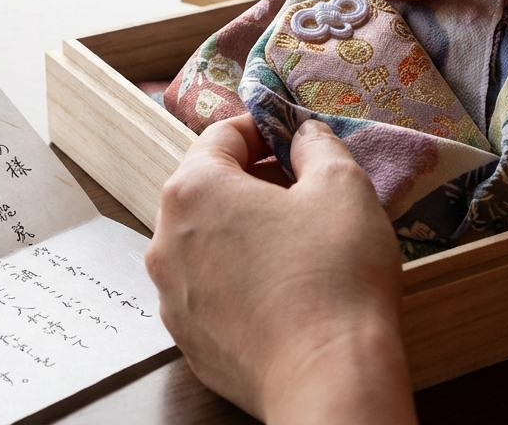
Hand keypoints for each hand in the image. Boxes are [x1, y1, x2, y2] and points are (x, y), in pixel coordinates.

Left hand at [145, 116, 415, 423]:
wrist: (328, 378)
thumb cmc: (334, 275)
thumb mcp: (342, 186)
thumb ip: (317, 145)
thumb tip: (304, 135)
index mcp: (192, 191)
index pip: (221, 136)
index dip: (264, 129)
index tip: (296, 138)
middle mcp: (165, 241)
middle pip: (207, 189)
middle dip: (254, 182)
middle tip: (305, 191)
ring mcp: (171, 296)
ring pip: (206, 243)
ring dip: (244, 232)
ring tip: (298, 244)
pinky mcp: (188, 340)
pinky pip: (211, 291)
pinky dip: (240, 280)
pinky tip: (283, 291)